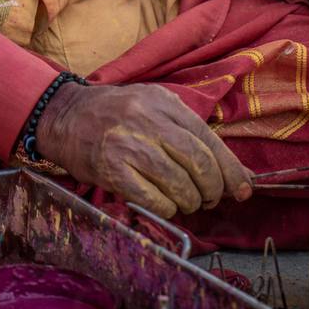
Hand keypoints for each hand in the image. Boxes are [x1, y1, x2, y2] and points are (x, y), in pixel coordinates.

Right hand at [34, 81, 252, 219]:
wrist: (65, 117)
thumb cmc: (115, 115)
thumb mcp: (152, 108)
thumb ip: (189, 135)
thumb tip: (234, 174)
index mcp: (162, 101)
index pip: (207, 138)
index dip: (230, 169)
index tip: (244, 189)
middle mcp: (147, 119)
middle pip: (198, 163)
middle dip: (213, 188)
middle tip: (210, 198)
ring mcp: (128, 144)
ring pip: (179, 184)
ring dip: (190, 201)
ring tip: (186, 200)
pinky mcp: (112, 169)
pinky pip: (155, 199)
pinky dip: (167, 208)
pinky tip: (164, 203)